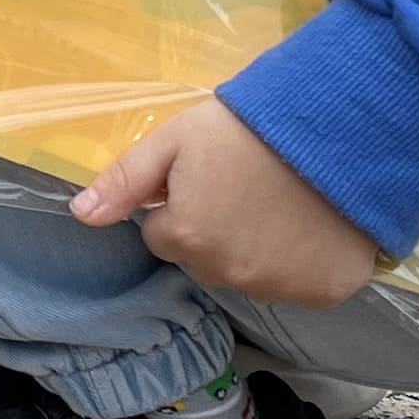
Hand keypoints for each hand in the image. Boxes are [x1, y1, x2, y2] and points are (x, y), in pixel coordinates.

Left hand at [68, 97, 379, 308]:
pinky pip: (302, 285)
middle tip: (247, 187)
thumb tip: (81, 215)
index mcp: (186, 237)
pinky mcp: (325, 291)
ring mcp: (279, 288)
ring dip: (259, 250)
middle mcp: (228, 274)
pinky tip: (314, 225)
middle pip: (206, 260)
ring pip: (251, 275)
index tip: (211, 178)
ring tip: (283, 203)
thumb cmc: (248, 127)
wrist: (338, 127)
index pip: (163, 235)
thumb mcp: (174, 139)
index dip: (183, 205)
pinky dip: (305, 263)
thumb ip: (125, 181)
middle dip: (217, 231)